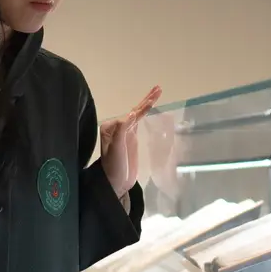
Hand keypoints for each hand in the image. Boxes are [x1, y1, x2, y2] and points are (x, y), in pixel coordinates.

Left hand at [100, 86, 160, 200]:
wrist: (116, 183)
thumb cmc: (114, 166)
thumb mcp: (117, 148)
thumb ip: (122, 130)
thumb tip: (132, 113)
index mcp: (111, 127)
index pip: (130, 115)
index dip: (143, 107)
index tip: (153, 101)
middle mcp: (117, 127)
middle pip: (134, 110)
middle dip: (147, 100)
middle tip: (159, 88)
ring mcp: (125, 132)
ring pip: (138, 114)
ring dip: (147, 103)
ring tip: (158, 92)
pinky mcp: (131, 138)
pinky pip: (139, 122)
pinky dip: (145, 114)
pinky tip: (149, 109)